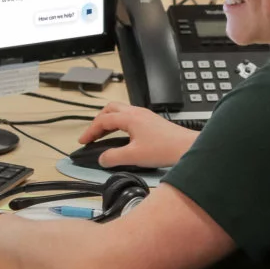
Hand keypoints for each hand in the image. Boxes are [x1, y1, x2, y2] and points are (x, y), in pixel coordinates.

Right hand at [78, 102, 197, 168]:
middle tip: (92, 135)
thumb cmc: (165, 148)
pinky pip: (130, 117)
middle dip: (98, 121)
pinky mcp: (151, 122)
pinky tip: (123, 136)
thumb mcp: (134, 156)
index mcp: (130, 118)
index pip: (103, 120)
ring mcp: (145, 115)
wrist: (186, 147)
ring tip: (104, 135)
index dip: (90, 131)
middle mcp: (137, 113)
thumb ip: (114, 157)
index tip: (83, 141)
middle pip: (110, 109)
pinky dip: (120, 124)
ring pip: (121, 111)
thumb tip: (102, 159)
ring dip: (109, 121)